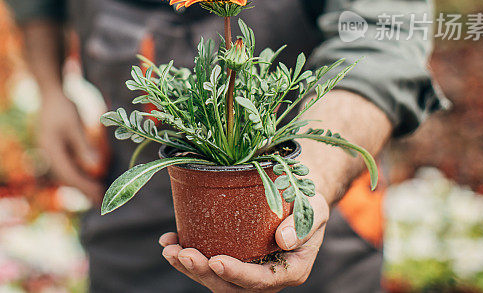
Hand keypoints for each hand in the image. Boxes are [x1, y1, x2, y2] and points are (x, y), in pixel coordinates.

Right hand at [37, 91, 103, 201]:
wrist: (50, 92)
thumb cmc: (63, 106)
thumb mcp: (74, 125)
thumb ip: (83, 146)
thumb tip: (96, 167)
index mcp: (51, 149)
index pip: (69, 174)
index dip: (85, 186)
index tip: (100, 194)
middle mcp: (48, 154)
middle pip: (66, 178)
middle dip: (83, 190)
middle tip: (102, 201)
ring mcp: (50, 152)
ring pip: (66, 173)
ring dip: (81, 184)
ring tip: (97, 195)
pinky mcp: (55, 148)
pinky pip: (66, 166)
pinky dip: (78, 174)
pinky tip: (89, 178)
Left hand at [159, 193, 328, 291]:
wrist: (296, 198)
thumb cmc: (306, 201)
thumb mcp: (313, 207)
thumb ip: (303, 224)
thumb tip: (283, 240)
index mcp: (290, 269)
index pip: (262, 280)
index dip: (237, 274)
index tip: (216, 260)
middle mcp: (265, 276)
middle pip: (231, 286)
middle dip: (204, 273)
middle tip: (184, 254)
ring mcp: (245, 270)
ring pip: (214, 279)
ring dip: (189, 268)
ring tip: (170, 250)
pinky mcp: (230, 259)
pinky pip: (206, 265)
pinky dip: (185, 255)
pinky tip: (169, 241)